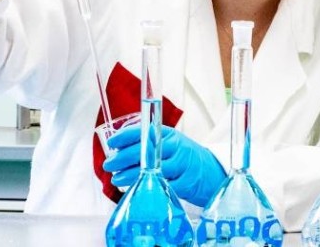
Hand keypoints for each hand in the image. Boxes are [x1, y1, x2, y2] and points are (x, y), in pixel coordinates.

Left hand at [102, 123, 228, 204]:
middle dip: (123, 158)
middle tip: (108, 165)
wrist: (210, 172)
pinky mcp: (186, 183)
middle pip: (146, 150)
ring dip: (131, 175)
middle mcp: (176, 146)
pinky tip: (136, 188)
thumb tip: (118, 149)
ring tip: (116, 179)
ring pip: (153, 169)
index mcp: (169, 134)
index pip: (145, 131)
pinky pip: (163, 186)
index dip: (126, 136)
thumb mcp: (169, 144)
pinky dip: (147, 187)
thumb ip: (149, 144)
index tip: (112, 143)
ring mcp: (183, 164)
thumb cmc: (182, 158)